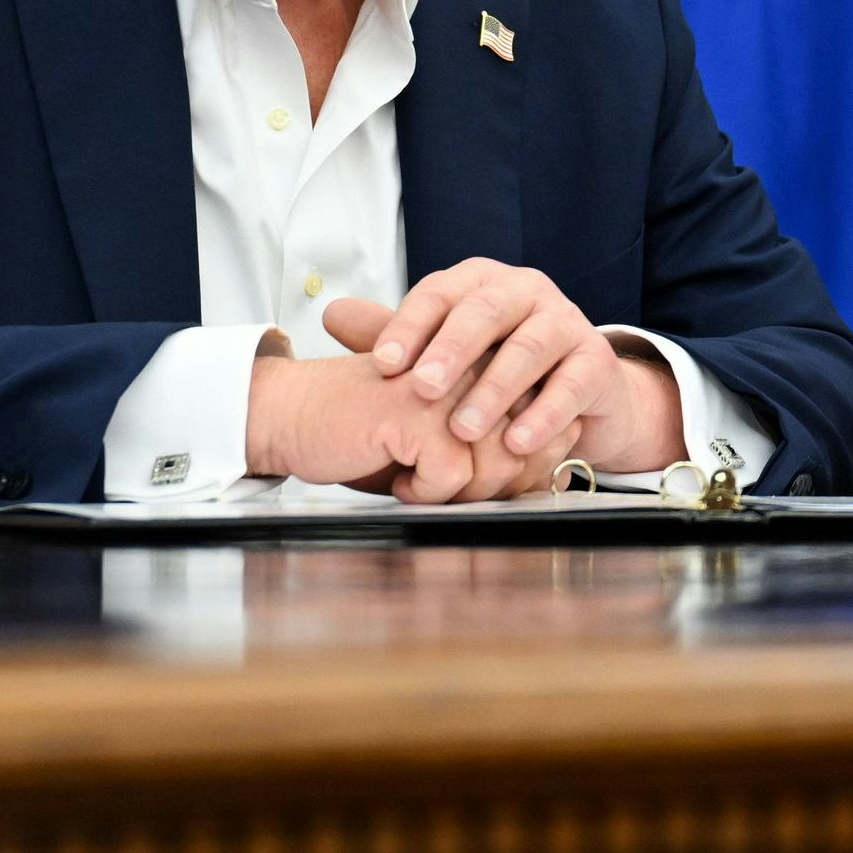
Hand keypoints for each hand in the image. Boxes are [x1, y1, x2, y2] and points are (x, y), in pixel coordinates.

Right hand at [243, 350, 523, 497]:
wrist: (295, 416)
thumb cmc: (371, 432)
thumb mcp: (449, 440)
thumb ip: (504, 446)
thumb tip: (557, 469)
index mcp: (487, 360)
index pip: (544, 423)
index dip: (522, 469)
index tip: (478, 479)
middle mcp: (475, 362)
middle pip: (525, 447)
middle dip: (493, 487)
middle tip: (446, 486)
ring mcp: (447, 384)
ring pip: (498, 461)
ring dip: (461, 492)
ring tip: (423, 480)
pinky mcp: (415, 410)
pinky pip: (451, 473)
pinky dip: (425, 491)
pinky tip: (399, 477)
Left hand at [369, 259, 688, 480]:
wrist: (578, 394)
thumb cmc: (498, 369)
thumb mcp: (445, 354)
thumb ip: (394, 337)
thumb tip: (331, 314)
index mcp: (480, 283)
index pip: (439, 293)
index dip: (408, 327)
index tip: (381, 366)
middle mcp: (524, 291)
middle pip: (486, 310)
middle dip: (452, 350)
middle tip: (423, 390)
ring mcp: (565, 322)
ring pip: (529, 347)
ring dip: (494, 390)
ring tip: (464, 428)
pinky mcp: (597, 361)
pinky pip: (572, 384)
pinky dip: (543, 415)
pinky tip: (517, 442)